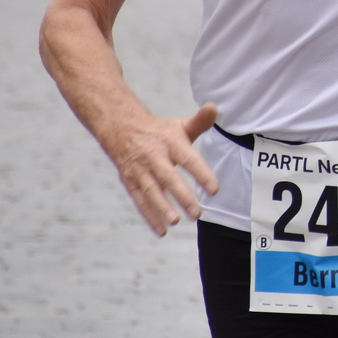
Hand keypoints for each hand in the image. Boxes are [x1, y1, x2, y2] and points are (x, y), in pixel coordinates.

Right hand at [101, 102, 220, 235]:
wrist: (122, 128)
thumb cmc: (160, 132)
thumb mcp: (179, 125)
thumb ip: (200, 121)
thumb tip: (215, 107)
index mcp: (170, 142)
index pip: (188, 159)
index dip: (201, 174)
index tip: (215, 189)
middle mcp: (154, 157)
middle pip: (169, 178)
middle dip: (183, 196)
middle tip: (197, 213)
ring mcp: (140, 170)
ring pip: (151, 191)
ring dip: (162, 208)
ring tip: (176, 222)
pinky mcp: (130, 181)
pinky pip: (139, 200)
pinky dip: (149, 216)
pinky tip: (161, 230)